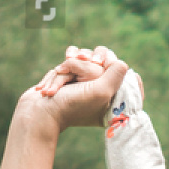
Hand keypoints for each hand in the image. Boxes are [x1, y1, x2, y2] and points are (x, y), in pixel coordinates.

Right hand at [16, 45, 133, 133]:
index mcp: (114, 101)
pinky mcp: (72, 77)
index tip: (103, 72)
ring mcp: (85, 83)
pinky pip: (74, 58)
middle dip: (88, 66)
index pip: (129, 78)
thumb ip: (115, 75)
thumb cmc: (71, 105)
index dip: (117, 70)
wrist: (39, 110)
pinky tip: (59, 72)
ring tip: (64, 76)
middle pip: (106, 61)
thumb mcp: (100, 91)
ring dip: (72, 65)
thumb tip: (122, 63)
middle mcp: (102, 92)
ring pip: (87, 57)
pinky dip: (64, 66)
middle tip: (80, 76)